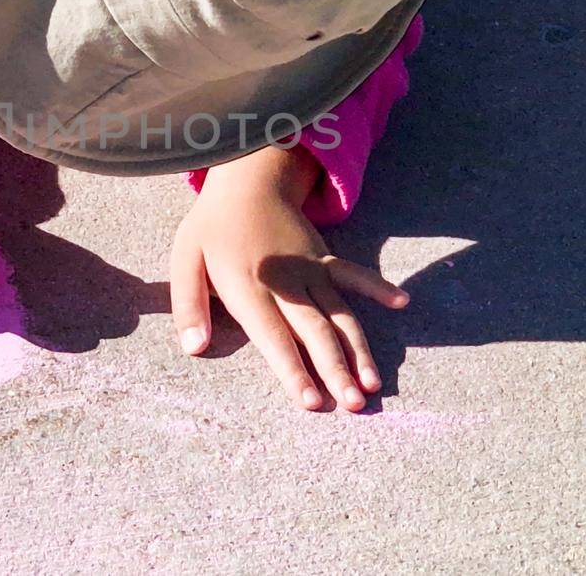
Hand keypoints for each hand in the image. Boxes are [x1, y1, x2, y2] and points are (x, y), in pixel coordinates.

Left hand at [170, 145, 408, 411]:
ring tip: (373, 384)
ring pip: (341, 314)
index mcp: (249, 287)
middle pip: (316, 332)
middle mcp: (287, 283)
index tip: (311, 401)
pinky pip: (354, 273)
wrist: (246, 180)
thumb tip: (194, 349)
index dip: (292, 370)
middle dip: (336, 370)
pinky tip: (401, 301)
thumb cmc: (212, 228)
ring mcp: (310, 269)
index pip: (273, 337)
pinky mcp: (324, 258)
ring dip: (359, 349)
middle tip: (354, 405)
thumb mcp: (184, 260)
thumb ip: (188, 306)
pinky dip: (377, 286)